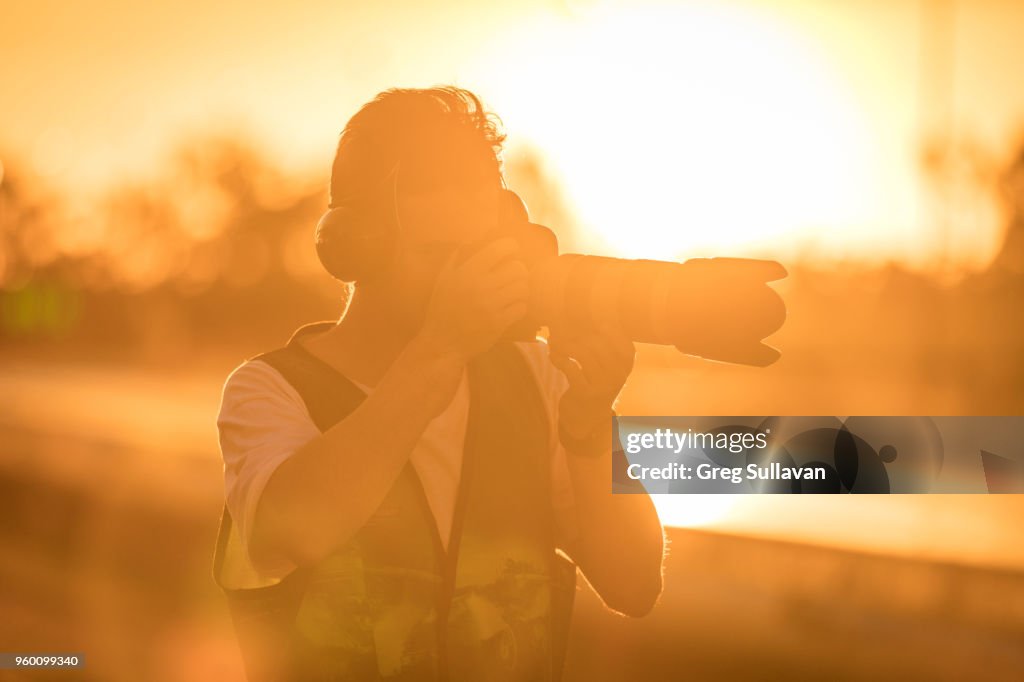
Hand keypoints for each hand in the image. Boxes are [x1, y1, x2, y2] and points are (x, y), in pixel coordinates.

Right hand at [418, 238, 528, 359]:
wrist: (442, 344)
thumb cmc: (441, 311)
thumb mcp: (443, 281)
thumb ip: (455, 259)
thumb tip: (469, 241)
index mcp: (468, 272)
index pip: (500, 249)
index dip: (511, 246)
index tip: (512, 250)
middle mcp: (481, 286)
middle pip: (518, 268)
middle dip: (519, 271)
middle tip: (514, 276)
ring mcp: (491, 305)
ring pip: (523, 288)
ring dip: (521, 289)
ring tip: (514, 292)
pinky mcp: (498, 323)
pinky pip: (521, 308)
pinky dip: (520, 307)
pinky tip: (512, 308)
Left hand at [548, 325, 634, 440]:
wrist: (589, 417)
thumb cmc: (594, 380)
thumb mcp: (606, 362)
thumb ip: (599, 340)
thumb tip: (578, 311)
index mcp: (626, 361)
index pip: (615, 331)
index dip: (596, 322)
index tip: (581, 322)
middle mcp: (619, 372)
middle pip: (596, 340)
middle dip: (574, 333)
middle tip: (560, 332)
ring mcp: (604, 384)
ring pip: (583, 351)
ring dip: (564, 344)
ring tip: (555, 343)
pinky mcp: (586, 393)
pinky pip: (570, 366)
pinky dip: (558, 358)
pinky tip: (553, 356)